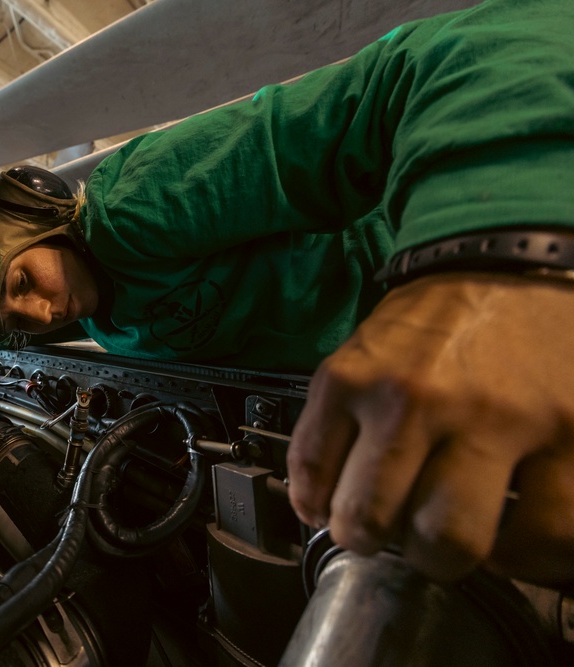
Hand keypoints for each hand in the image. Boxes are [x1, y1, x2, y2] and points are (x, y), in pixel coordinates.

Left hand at [287, 272, 573, 584]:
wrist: (516, 261)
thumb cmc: (439, 320)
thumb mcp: (363, 352)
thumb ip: (334, 422)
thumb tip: (317, 503)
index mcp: (359, 377)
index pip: (313, 475)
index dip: (321, 511)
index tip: (334, 517)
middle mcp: (419, 399)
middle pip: (374, 519)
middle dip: (372, 542)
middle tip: (387, 536)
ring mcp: (496, 418)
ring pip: (451, 538)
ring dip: (440, 557)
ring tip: (444, 538)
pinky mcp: (569, 434)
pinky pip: (543, 533)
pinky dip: (522, 552)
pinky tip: (508, 533)